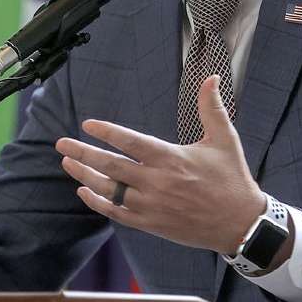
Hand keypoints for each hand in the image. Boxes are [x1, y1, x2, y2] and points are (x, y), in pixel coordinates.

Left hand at [55, 75, 266, 253]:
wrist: (240, 224)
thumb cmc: (232, 179)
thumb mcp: (225, 139)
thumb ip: (212, 108)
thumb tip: (211, 77)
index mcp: (171, 158)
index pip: (130, 142)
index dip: (106, 132)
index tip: (87, 124)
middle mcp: (157, 182)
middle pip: (110, 166)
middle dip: (82, 153)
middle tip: (62, 143)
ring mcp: (151, 205)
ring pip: (109, 190)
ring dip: (84, 176)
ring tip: (67, 163)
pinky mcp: (151, 223)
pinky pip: (116, 213)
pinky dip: (98, 202)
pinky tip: (84, 191)